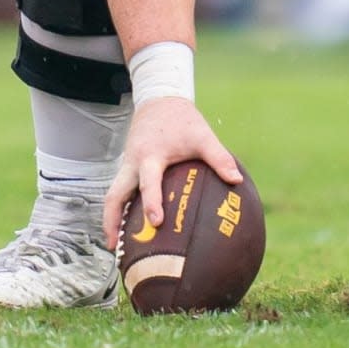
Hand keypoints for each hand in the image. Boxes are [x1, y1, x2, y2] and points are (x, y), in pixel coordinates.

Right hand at [103, 98, 240, 249]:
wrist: (160, 101)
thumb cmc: (183, 121)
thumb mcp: (202, 136)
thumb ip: (219, 157)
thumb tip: (237, 180)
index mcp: (150, 156)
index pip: (148, 182)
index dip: (152, 202)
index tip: (156, 222)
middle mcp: (133, 163)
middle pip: (114, 194)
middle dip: (112, 220)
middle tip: (115, 247)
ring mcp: (127, 165)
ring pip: (113, 194)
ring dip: (111, 218)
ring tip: (114, 245)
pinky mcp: (127, 167)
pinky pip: (119, 190)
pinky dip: (119, 208)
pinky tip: (127, 226)